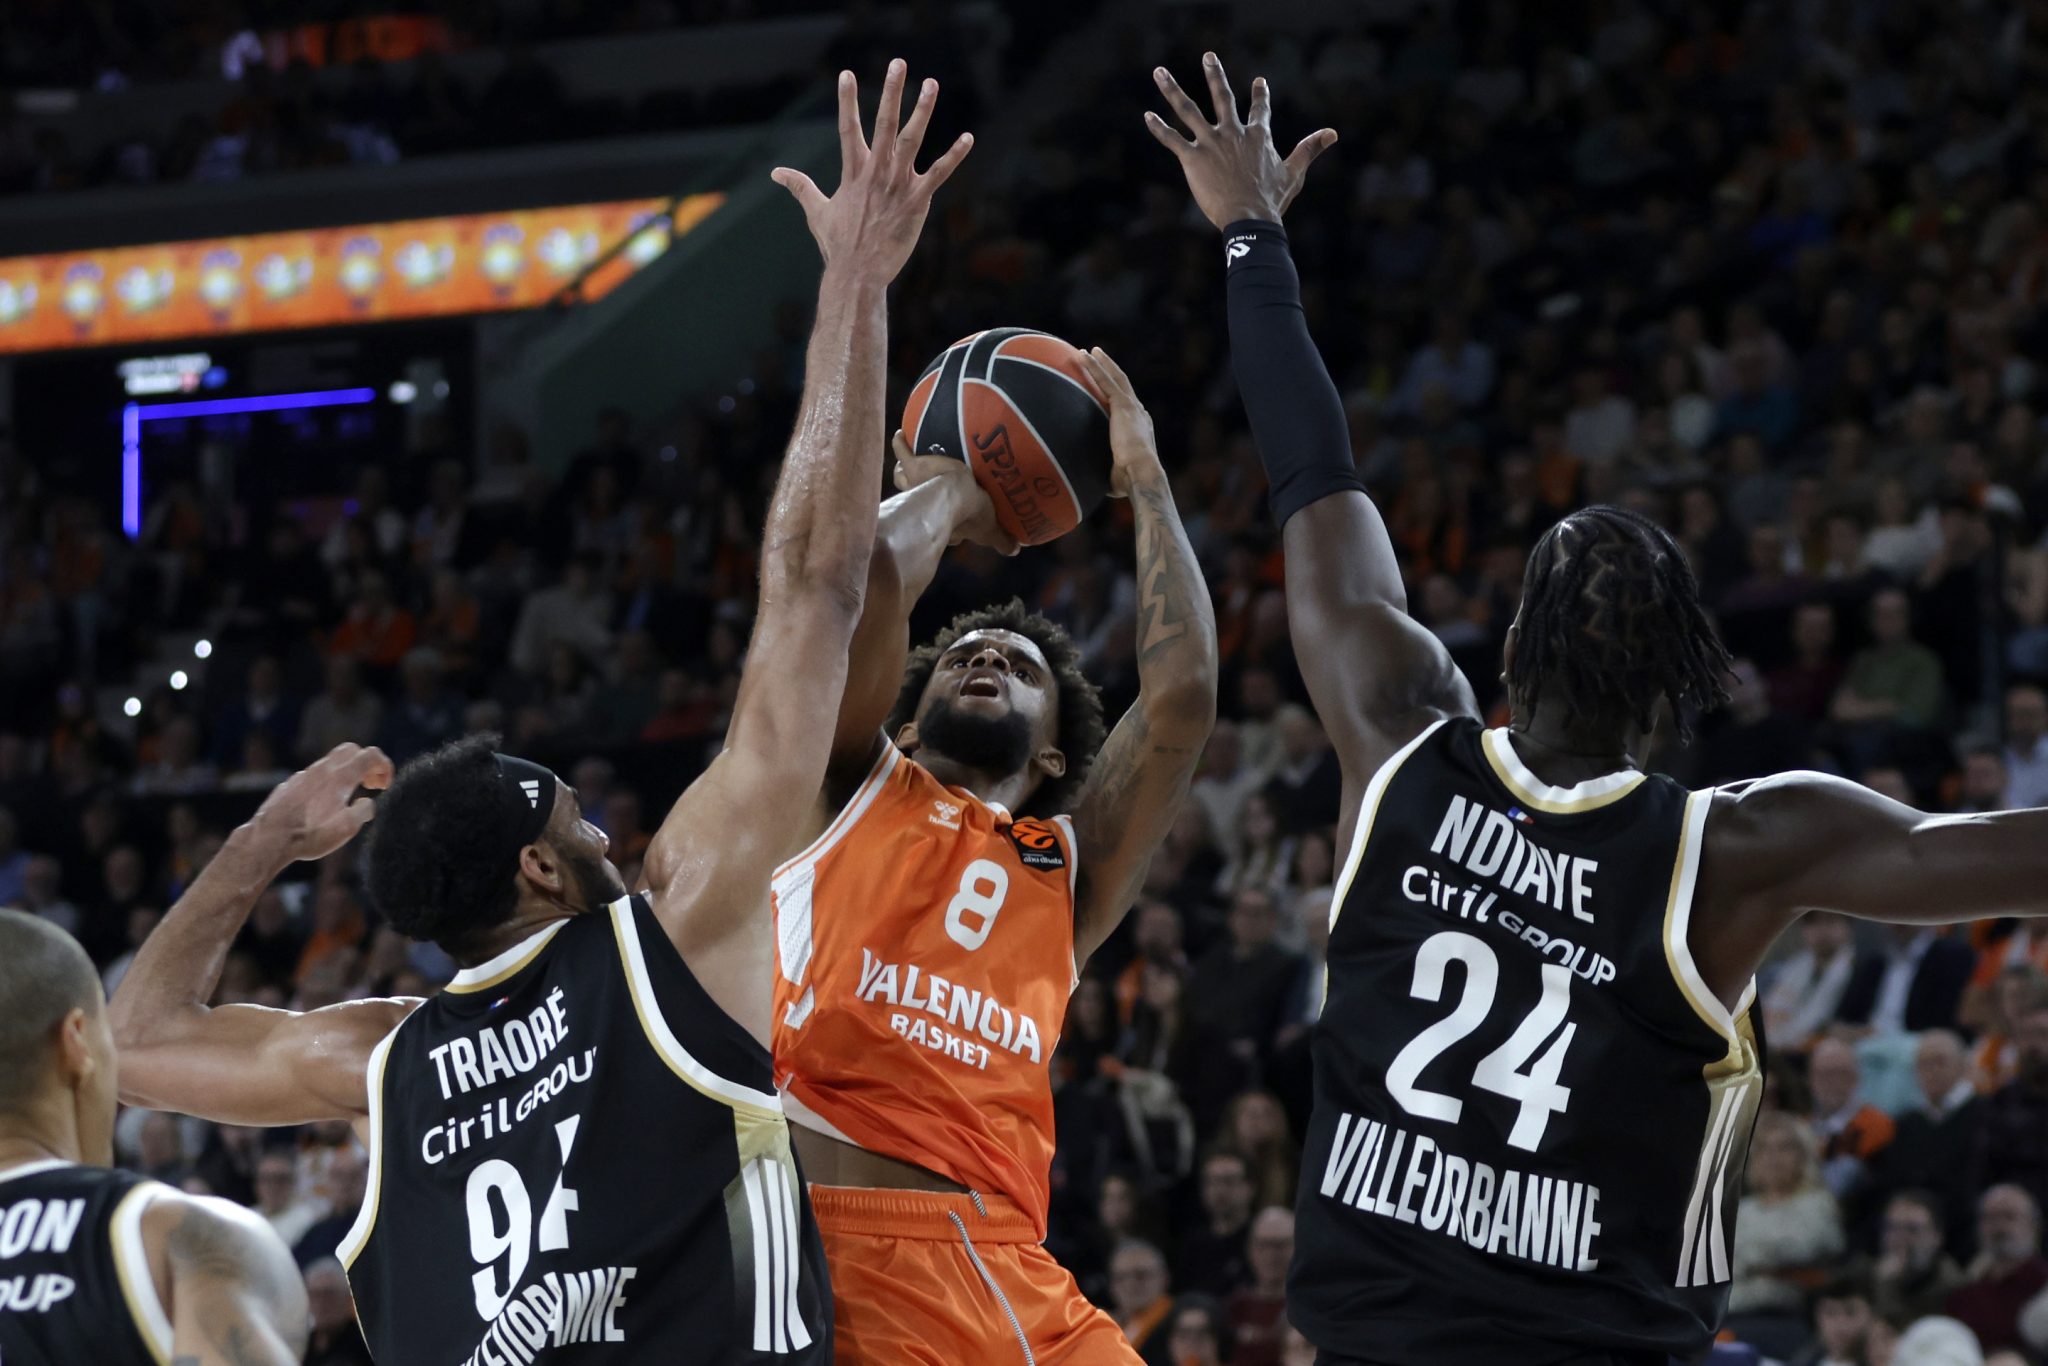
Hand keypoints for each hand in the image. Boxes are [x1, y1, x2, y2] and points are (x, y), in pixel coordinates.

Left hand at [248, 743, 391, 863]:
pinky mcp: (289, 785)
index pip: (371, 755)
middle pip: (351, 750)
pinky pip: (314, 776)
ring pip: (331, 763)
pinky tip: (322, 805)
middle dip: (365, 763)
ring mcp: (303, 776)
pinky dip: (327, 783)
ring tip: (347, 798)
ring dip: (346, 774)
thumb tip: (367, 802)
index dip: (385, 766)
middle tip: (370, 784)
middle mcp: (322, 770)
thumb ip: (364, 810)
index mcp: (340, 777)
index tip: (385, 785)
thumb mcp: (348, 828)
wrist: (269, 839)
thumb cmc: (310, 835)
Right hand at [771, 59, 973, 280]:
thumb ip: (800, 186)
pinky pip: (939, 174)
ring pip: (912, 140)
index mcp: (852, 173)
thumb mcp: (816, 211)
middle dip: (891, 92)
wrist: (858, 274)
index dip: (848, 101)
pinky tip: (967, 138)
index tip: (848, 74)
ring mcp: (897, 186)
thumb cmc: (838, 244)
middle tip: (898, 63)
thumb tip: (775, 173)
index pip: (848, 128)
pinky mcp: (917, 202)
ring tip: (931, 84)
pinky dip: (954, 156)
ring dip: (922, 111)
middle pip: (884, 124)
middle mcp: (875, 173)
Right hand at [891, 432, 1019, 553]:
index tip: (955, 517)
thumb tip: (1015, 553)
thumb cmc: (971, 514)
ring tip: (910, 463)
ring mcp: (914, 484)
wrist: (954, 493)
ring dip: (904, 474)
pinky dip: (900, 444)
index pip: (939, 521)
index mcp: (943, 520)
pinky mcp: (913, 466)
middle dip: (918, 493)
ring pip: (902, 478)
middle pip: (916, 496)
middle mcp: (923, 502)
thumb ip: (1001, 540)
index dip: (945, 520)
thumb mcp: (990, 529)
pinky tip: (901, 434)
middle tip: (928, 483)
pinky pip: (902, 452)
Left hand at [1076, 346, 1160, 497]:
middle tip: (1099, 357)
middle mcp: (1138, 413)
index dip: (1118, 395)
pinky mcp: (1122, 405)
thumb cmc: (1129, 481)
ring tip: (1090, 351)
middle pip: (1123, 385)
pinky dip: (1095, 367)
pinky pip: (1106, 381)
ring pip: (1115, 378)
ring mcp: (1131, 407)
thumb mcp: (1115, 475)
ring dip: (1102, 363)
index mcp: (1140, 428)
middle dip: (1111, 370)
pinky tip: (1084, 355)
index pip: (1128, 407)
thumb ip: (1106, 472)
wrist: (1141, 474)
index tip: (1109, 388)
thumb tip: (1087, 484)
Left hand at [1146, 53, 1336, 230]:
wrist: (1250, 219)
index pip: (1259, 109)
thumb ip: (1310, 149)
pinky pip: (1172, 139)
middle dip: (1215, 75)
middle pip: (1222, 97)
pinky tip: (1147, 115)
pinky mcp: (1193, 159)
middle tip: (1208, 56)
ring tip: (1159, 72)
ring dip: (1172, 90)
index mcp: (1257, 136)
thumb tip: (1333, 133)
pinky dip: (1159, 128)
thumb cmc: (1272, 200)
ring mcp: (1211, 143)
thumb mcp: (1295, 172)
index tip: (1259, 81)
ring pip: (1188, 110)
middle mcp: (1233, 133)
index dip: (1260, 94)